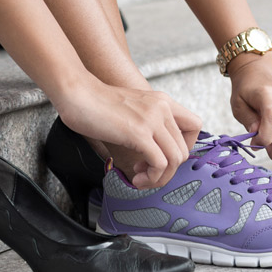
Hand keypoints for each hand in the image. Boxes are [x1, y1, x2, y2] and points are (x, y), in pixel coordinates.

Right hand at [55, 78, 202, 188]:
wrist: (76, 92)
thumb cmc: (95, 103)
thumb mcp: (132, 109)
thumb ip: (146, 124)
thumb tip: (151, 153)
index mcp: (162, 101)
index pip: (195, 126)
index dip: (183, 147)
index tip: (163, 156)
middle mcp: (162, 108)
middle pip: (184, 150)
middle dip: (168, 170)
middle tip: (146, 173)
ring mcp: (152, 119)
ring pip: (175, 159)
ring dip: (159, 178)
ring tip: (140, 179)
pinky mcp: (139, 133)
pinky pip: (160, 163)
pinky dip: (151, 177)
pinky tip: (135, 177)